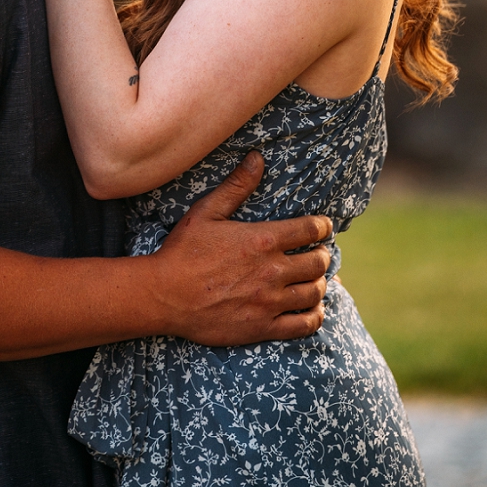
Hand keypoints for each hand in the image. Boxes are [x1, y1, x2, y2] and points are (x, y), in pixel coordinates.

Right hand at [149, 152, 331, 345]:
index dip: (323, 226)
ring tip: (314, 279)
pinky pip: (304, 325)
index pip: (311, 230)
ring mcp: (269, 301)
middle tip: (317, 253)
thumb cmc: (183, 250)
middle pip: (318, 262)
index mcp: (262, 239)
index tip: (323, 227)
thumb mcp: (206, 211)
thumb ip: (236, 186)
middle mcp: (272, 270)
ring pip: (315, 292)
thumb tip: (257, 158)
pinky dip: (315, 316)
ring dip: (320, 283)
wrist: (164, 295)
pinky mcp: (263, 327)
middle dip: (322, 255)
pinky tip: (312, 309)